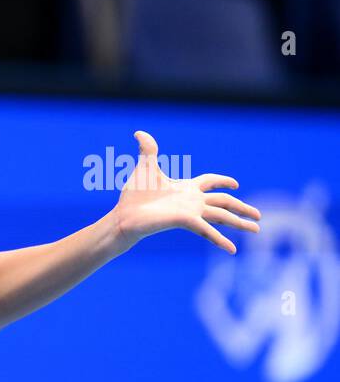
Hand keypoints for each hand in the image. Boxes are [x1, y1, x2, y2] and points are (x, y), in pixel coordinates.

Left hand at [112, 131, 260, 254]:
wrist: (123, 217)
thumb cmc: (133, 196)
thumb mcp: (145, 168)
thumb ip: (148, 150)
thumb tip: (138, 132)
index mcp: (186, 188)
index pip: (210, 182)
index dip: (223, 181)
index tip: (235, 183)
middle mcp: (192, 201)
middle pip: (224, 202)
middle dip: (242, 207)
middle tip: (259, 216)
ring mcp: (191, 212)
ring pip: (223, 216)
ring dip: (240, 223)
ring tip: (257, 230)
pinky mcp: (187, 222)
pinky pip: (208, 231)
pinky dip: (221, 240)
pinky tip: (233, 250)